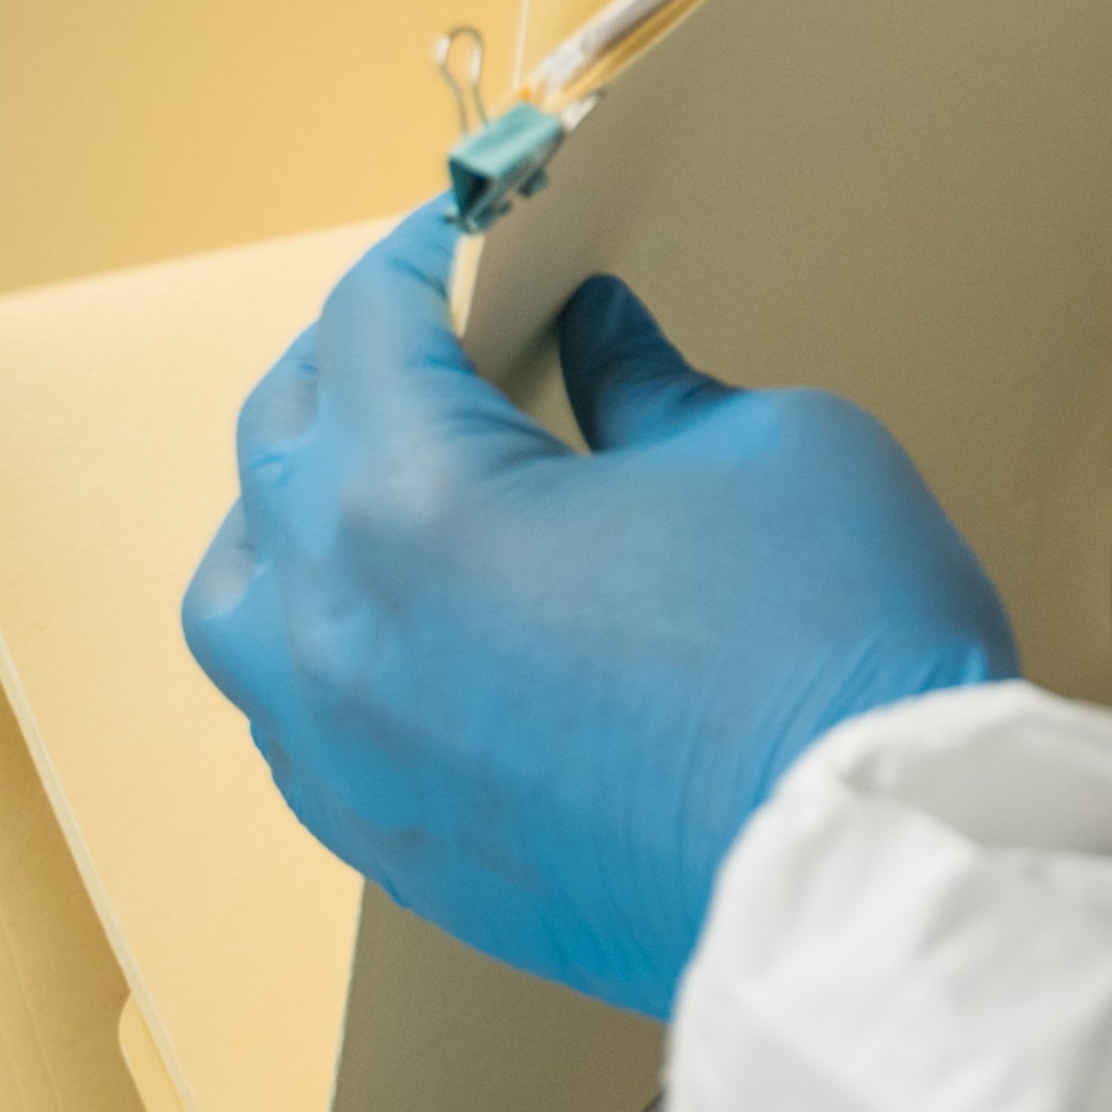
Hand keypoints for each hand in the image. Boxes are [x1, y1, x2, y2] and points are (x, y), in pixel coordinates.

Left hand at [181, 210, 1017, 1017]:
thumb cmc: (834, 658)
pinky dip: (324, 650)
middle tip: (441, 330)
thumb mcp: (774, 447)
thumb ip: (653, 385)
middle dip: (353, 364)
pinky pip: (296, 725)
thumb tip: (601, 348)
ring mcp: (348, 757)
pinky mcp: (395, 850)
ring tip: (382, 484)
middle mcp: (338, 631)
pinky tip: (408, 630)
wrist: (869, 883)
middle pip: (279, 445)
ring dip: (296, 516)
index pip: (366, 326)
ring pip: (242, 601)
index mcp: (413, 502)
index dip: (423, 252)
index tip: (474, 228)